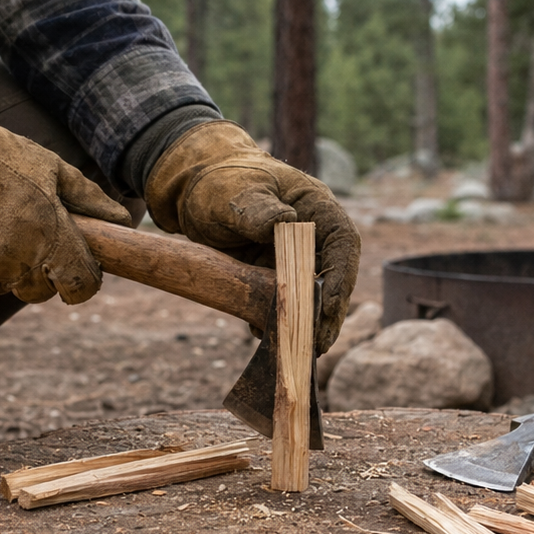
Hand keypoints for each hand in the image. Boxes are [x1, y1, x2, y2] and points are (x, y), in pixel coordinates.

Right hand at [0, 81, 131, 303]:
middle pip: (40, 291)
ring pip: (2, 285)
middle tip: (24, 231)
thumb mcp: (48, 166)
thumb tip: (124, 220)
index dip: (83, 281)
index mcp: (48, 236)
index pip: (81, 286)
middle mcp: (14, 262)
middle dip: (40, 271)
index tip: (76, 271)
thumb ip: (89, 199)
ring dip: (3, 264)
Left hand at [145, 121, 360, 352]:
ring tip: (304, 351)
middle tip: (320, 343)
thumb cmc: (220, 182)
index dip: (341, 274)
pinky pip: (282, 300)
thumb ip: (258, 209)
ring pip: (310, 293)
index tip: (328, 304)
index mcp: (314, 206)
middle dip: (329, 311)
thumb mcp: (236, 192)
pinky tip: (271, 339)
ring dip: (308, 322)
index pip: (342, 240)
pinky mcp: (272, 274)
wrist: (191, 191)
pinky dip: (279, 320)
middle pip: (332, 274)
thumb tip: (284, 222)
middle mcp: (311, 234)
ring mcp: (293, 256)